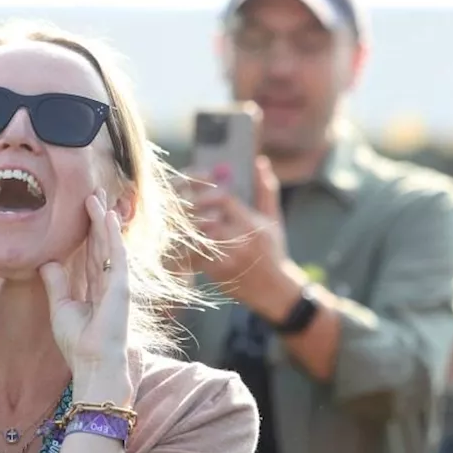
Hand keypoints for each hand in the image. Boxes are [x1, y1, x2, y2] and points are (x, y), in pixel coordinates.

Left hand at [40, 188, 130, 371]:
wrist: (92, 363)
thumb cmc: (78, 343)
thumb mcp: (60, 307)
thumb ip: (56, 283)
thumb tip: (47, 261)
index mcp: (96, 287)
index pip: (92, 251)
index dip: (88, 229)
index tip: (85, 207)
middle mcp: (108, 281)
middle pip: (102, 242)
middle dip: (98, 217)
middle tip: (94, 191)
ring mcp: (117, 283)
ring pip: (109, 244)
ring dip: (104, 219)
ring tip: (97, 196)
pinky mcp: (121, 287)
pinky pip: (116, 255)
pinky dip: (113, 235)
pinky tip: (109, 217)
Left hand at [186, 156, 288, 289]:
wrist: (274, 290)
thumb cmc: (273, 250)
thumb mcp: (273, 219)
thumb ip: (266, 189)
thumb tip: (259, 162)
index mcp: (252, 223)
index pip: (224, 200)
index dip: (207, 191)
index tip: (200, 188)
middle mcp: (240, 240)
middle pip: (206, 218)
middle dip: (191, 209)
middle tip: (180, 201)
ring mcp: (228, 258)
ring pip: (197, 237)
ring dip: (187, 227)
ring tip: (178, 218)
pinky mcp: (217, 273)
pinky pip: (195, 256)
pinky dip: (186, 246)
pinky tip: (183, 240)